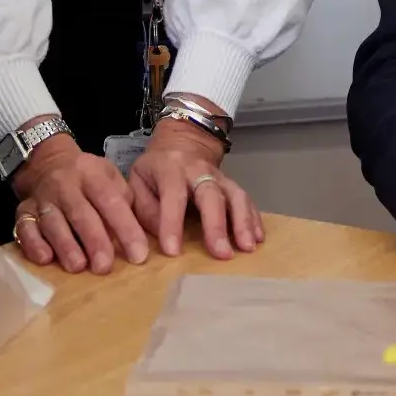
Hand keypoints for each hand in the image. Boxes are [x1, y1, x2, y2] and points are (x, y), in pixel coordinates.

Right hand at [9, 129, 149, 274]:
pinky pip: (25, 227)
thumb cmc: (86, 177)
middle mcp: (65, 186)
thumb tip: (137, 232)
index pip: (110, 201)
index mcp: (91, 175)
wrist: (45, 161)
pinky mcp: (23, 210)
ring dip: (65, 246)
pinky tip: (45, 259)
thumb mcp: (109, 176)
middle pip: (81, 213)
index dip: (125, 228)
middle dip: (94, 241)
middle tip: (104, 267)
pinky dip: (33, 244)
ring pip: (53, 222)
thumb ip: (124, 199)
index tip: (138, 254)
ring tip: (78, 266)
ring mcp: (42, 198)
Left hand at [129, 103, 262, 259]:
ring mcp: (220, 176)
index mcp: (170, 168)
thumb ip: (144, 208)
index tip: (172, 251)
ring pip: (235, 195)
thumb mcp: (137, 181)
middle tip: (222, 253)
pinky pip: (246, 200)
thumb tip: (159, 235)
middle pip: (211, 195)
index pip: (172, 195)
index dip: (172, 223)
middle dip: (217, 225)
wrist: (182, 141)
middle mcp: (199, 170)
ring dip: (243, 222)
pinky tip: (257, 238)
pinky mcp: (232, 184)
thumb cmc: (155, 169)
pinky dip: (254, 219)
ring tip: (247, 248)